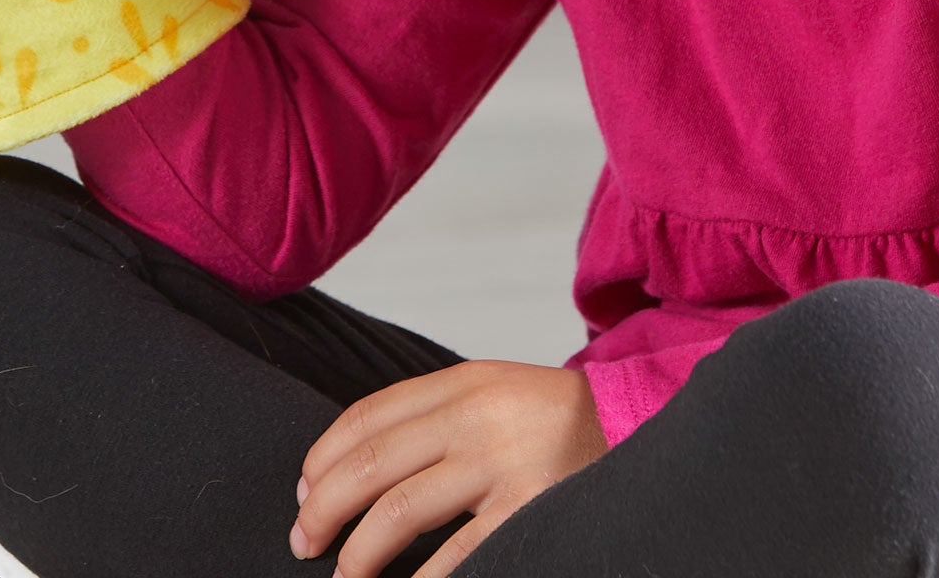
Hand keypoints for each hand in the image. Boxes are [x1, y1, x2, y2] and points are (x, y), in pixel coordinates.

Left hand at [290, 359, 608, 576]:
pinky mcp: (529, 511)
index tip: (303, 493)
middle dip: (323, 509)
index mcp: (464, 382)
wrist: (636, 428)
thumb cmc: (552, 424)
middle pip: (371, 464)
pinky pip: (454, 557)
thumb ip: (433, 418)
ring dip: (356, 555)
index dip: (323, 458)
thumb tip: (350, 467)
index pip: (368, 416)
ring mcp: (503, 463)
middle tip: (302, 543)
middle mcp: (478, 415)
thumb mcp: (493, 396)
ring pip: (398, 512)